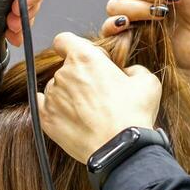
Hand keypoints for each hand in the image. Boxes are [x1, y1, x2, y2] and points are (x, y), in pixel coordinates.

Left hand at [39, 33, 161, 163]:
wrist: (120, 150)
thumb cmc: (133, 116)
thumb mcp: (147, 82)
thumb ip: (132, 68)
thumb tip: (126, 73)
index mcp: (85, 58)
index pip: (64, 40)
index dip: (75, 47)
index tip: (85, 58)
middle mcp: (63, 74)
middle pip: (65, 67)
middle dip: (79, 76)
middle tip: (99, 92)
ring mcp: (52, 97)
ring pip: (56, 88)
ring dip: (68, 94)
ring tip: (89, 111)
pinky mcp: (46, 118)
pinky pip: (43, 105)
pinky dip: (54, 108)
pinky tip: (69, 115)